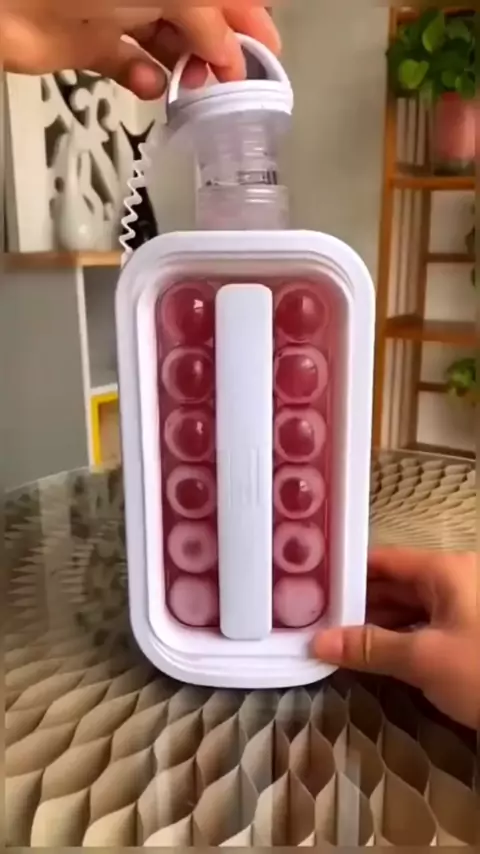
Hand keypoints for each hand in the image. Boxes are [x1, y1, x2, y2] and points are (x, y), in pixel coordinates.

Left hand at [0, 3, 280, 97]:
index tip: (268, 54)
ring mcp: (117, 11)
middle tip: (231, 81)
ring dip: (184, 69)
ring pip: (167, 44)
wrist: (9, 1)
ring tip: (192, 87)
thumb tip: (229, 51)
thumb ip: (209, 20)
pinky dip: (144, 79)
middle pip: (198, 20)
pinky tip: (150, 85)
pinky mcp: (91, 42)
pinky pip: (130, 66)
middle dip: (218, 50)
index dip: (249, 21)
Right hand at [313, 548, 478, 728]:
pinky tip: (373, 656)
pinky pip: (425, 628)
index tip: (312, 588)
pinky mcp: (471, 637)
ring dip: (376, 626)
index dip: (347, 573)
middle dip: (358, 605)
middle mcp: (455, 581)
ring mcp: (465, 609)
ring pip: (410, 609)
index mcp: (445, 570)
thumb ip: (369, 647)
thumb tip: (318, 643)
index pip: (384, 560)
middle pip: (395, 585)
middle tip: (315, 621)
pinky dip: (399, 640)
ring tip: (335, 641)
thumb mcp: (424, 659)